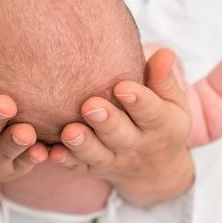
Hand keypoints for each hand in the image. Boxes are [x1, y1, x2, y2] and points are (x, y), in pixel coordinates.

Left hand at [49, 49, 194, 206]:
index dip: (139, 101)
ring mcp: (113, 159)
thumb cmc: (160, 120)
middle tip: (89, 106)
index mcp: (161, 125)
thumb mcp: (172, 101)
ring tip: (69, 131)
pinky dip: (65, 161)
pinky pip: (77, 167)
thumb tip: (166, 53)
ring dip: (82, 145)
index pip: (152, 113)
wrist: (154, 169)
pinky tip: (49, 152)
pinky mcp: (92, 168)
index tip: (123, 87)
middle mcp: (136, 145)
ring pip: (97, 155)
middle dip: (106, 122)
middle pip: (121, 137)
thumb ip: (163, 78)